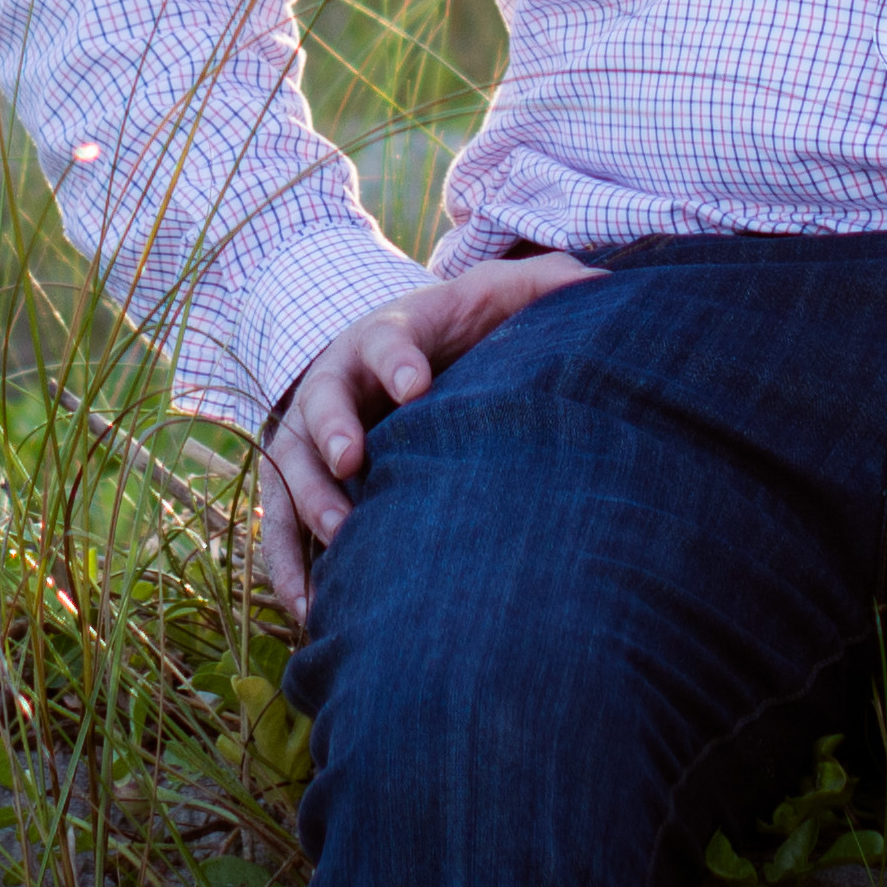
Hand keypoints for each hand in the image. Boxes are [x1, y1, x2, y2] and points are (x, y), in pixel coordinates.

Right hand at [251, 256, 599, 621]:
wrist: (395, 356)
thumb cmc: (457, 330)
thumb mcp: (495, 296)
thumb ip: (543, 286)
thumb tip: (605, 280)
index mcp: (384, 336)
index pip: (384, 342)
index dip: (396, 360)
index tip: (416, 386)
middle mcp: (335, 382)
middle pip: (322, 401)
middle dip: (334, 430)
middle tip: (354, 462)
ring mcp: (310, 435)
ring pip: (293, 465)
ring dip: (309, 501)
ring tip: (339, 539)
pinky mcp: (300, 483)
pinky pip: (282, 526)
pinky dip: (290, 566)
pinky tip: (312, 607)